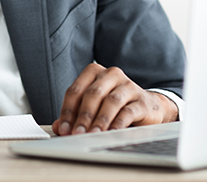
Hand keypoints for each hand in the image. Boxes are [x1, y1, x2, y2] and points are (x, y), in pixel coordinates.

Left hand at [51, 63, 177, 135]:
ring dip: (99, 120)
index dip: (68, 111)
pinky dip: (117, 123)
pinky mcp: (141, 100)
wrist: (147, 108)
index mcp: (94, 73)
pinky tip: (111, 133)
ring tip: (93, 135)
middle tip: (77, 133)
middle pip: (93, 94)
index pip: (76, 90)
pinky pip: (128, 111)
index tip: (64, 129)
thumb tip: (59, 128)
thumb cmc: (115, 107)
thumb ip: (75, 116)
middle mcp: (111, 75)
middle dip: (83, 116)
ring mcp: (128, 85)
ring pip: (111, 101)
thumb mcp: (93, 109)